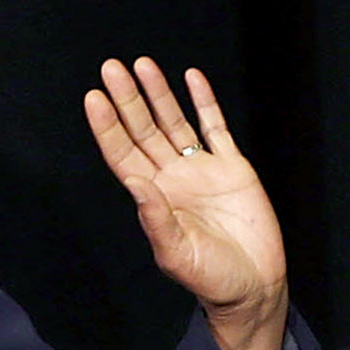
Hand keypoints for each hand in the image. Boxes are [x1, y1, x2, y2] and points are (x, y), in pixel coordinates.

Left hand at [85, 58, 289, 349]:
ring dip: (158, 94)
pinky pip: (215, 128)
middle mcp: (171, 178)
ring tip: (143, 64)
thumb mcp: (177, 255)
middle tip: (111, 67)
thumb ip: (156, 220)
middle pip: (143, 130)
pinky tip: (191, 78)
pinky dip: (204, 103)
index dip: (107, 127)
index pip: (122, 154)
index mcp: (153, 199)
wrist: (255, 285)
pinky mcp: (232, 168)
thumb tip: (136, 184)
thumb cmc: (212, 278)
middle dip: (127, 99)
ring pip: (174, 122)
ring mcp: (201, 170)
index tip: (94, 98)